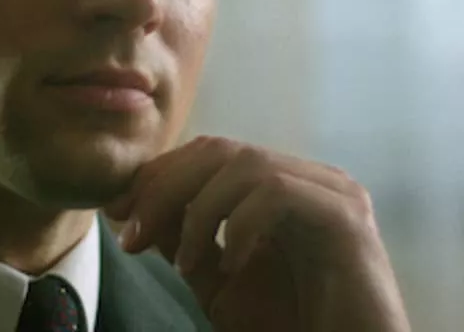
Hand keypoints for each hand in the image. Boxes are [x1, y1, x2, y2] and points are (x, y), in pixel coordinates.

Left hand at [104, 136, 410, 331]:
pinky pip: (279, 193)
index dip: (158, 176)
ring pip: (246, 163)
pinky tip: (231, 265)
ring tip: (184, 262)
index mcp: (281, 188)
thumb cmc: (292, 328)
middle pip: (221, 149)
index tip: (116, 211)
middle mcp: (309, 179)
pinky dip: (241, 225)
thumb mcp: (220, 284)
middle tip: (131, 231)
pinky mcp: (346, 217)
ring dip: (198, 210)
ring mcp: (332, 192)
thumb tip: (137, 208)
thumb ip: (185, 242)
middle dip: (164, 186)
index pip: (210, 154)